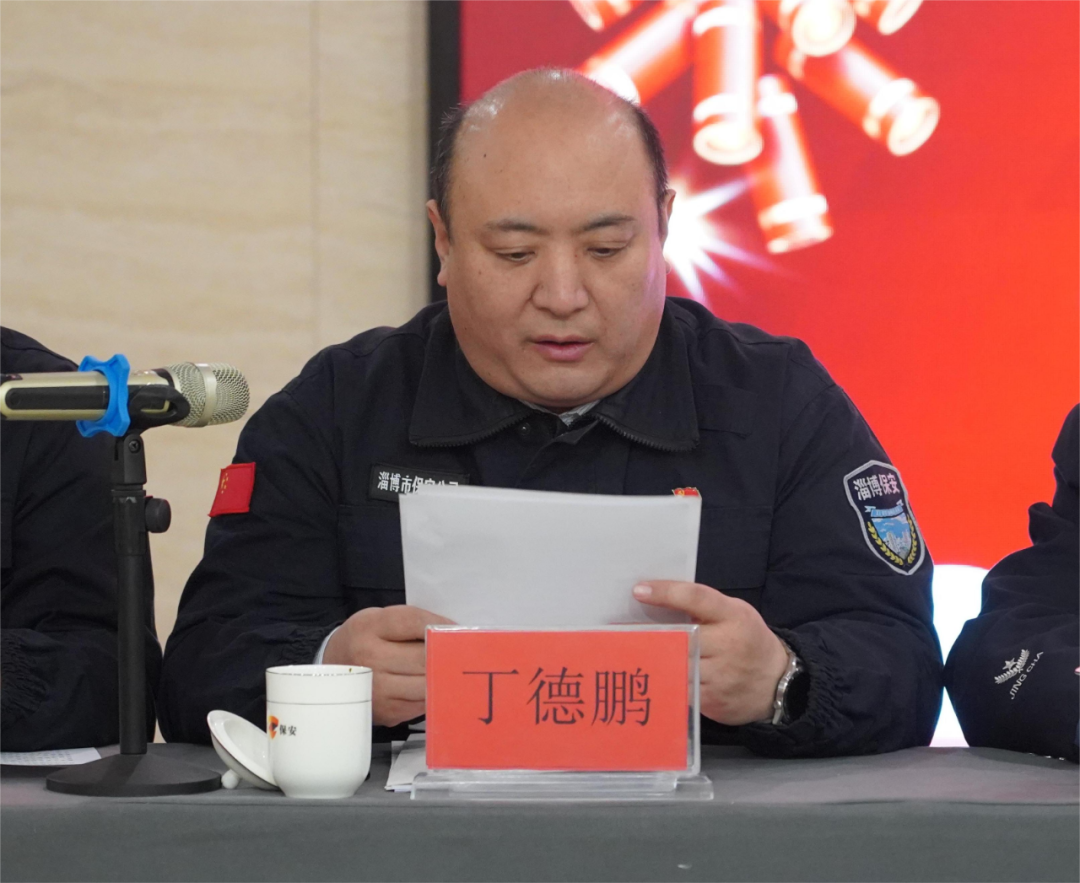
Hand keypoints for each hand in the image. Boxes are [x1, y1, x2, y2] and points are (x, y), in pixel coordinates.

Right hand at [323, 605, 452, 726]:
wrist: (334, 670)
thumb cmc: (365, 639)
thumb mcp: (379, 619)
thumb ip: (411, 622)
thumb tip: (451, 633)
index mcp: (368, 628)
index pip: (414, 622)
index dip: (439, 625)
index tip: (455, 628)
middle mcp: (370, 659)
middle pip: (423, 657)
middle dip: (446, 653)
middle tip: (462, 651)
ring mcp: (378, 690)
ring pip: (427, 684)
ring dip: (443, 676)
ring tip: (453, 669)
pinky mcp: (388, 712)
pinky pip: (423, 703)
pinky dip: (434, 693)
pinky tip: (437, 684)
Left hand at [633, 581, 790, 725]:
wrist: (778, 684)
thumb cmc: (746, 640)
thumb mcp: (734, 613)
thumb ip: (704, 607)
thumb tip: (658, 599)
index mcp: (733, 616)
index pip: (697, 598)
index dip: (666, 593)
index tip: (639, 590)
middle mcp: (728, 645)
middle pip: (679, 637)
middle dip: (650, 636)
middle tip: (619, 632)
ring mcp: (720, 677)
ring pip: (675, 667)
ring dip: (651, 662)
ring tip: (625, 656)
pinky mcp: (712, 702)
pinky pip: (679, 690)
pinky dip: (663, 682)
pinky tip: (647, 678)